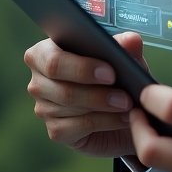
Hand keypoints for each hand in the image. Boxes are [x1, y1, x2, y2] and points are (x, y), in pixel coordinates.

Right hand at [24, 32, 145, 157]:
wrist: (125, 111)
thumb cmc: (118, 75)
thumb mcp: (127, 58)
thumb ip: (127, 46)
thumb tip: (131, 39)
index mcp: (47, 51)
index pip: (54, 59)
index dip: (81, 67)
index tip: (110, 73)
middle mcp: (39, 80)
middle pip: (62, 88)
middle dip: (97, 92)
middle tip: (125, 96)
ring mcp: (44, 107)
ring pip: (69, 107)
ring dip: (104, 107)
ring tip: (129, 105)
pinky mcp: (55, 131)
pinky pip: (74, 128)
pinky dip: (103, 122)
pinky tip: (122, 119)